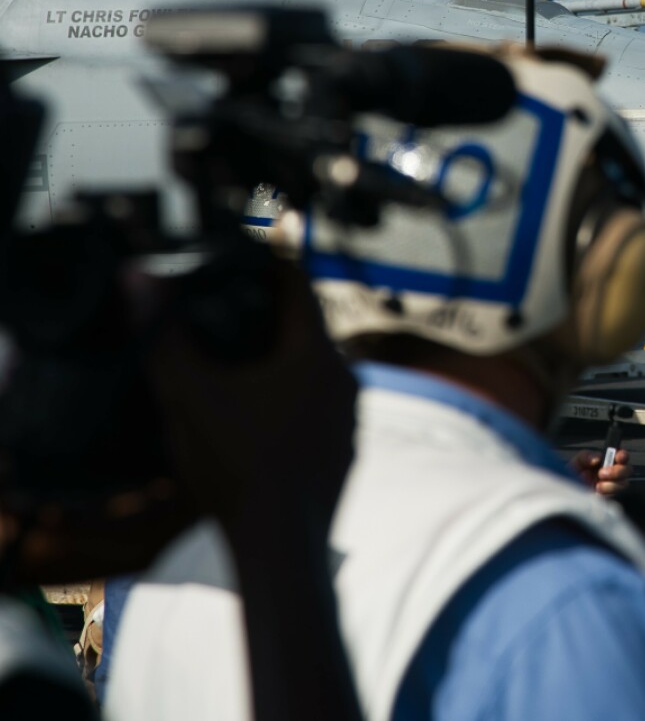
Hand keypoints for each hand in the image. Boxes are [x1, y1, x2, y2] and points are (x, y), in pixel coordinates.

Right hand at [141, 253, 356, 547]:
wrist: (281, 547)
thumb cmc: (239, 468)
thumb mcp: (189, 394)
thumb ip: (163, 333)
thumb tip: (140, 277)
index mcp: (316, 355)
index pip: (299, 288)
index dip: (275, 264)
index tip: (257, 250)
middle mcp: (346, 380)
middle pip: (310, 329)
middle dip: (276, 316)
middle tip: (241, 304)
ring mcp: (352, 419)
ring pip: (318, 372)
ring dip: (286, 362)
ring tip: (247, 360)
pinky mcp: (347, 451)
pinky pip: (321, 409)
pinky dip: (295, 401)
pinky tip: (265, 414)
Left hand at [571, 448, 631, 496]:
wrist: (567, 496)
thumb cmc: (572, 478)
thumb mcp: (576, 463)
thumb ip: (586, 456)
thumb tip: (597, 458)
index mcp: (607, 463)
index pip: (622, 457)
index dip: (623, 455)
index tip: (618, 457)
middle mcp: (613, 475)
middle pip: (628, 470)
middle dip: (617, 471)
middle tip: (601, 474)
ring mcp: (613, 488)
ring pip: (624, 485)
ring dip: (611, 485)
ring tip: (597, 487)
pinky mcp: (610, 500)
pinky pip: (617, 497)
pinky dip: (607, 495)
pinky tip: (597, 495)